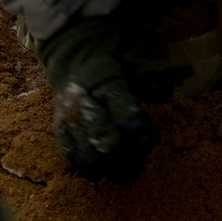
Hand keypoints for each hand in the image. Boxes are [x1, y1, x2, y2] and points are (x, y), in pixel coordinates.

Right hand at [35, 15, 178, 181]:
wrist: (70, 43)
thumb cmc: (110, 49)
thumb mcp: (132, 52)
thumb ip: (147, 73)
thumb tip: (163, 93)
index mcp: (105, 81)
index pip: (120, 109)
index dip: (134, 129)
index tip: (147, 142)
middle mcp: (84, 100)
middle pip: (101, 135)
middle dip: (121, 156)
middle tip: (137, 168)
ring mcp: (69, 113)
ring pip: (84, 146)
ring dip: (103, 165)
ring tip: (122, 177)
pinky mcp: (59, 121)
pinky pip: (66, 147)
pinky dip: (80, 164)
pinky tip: (95, 175)